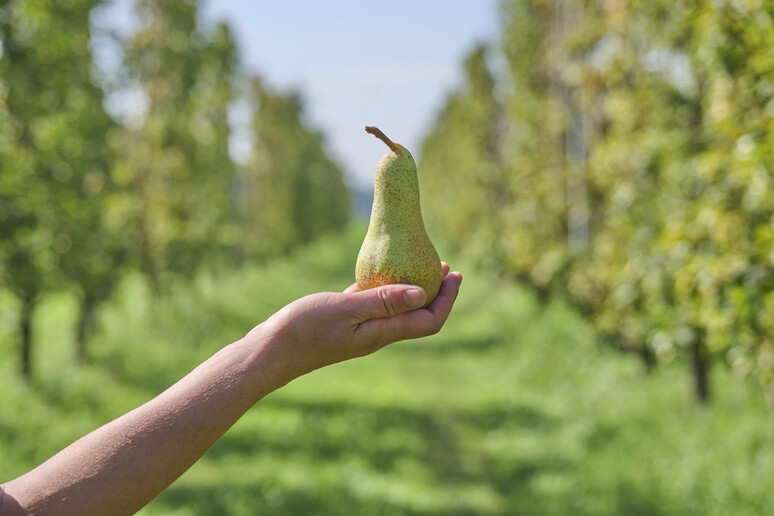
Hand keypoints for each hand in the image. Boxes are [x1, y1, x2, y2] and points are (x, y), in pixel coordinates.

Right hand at [248, 262, 461, 382]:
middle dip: (436, 292)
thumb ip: (383, 301)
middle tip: (446, 265)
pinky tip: (381, 269)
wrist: (269, 352)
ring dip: (413, 287)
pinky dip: (384, 287)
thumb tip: (422, 292)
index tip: (454, 273)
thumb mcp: (346, 309)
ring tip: (421, 262)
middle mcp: (376, 334)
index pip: (429, 321)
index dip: (447, 299)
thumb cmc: (304, 330)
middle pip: (419, 315)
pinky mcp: (344, 322)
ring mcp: (360, 329)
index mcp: (382, 333)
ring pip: (397, 308)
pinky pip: (372, 303)